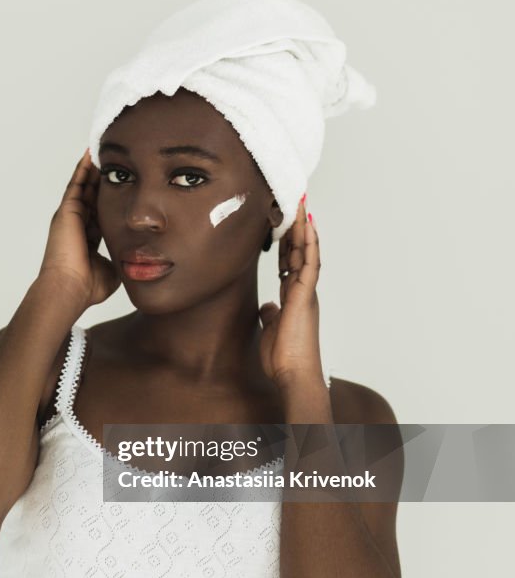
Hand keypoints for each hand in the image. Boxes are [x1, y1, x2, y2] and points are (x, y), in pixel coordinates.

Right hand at [37, 148, 121, 307]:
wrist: (70, 288)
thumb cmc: (88, 286)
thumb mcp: (112, 269)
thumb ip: (120, 258)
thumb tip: (132, 256)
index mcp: (88, 239)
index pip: (100, 214)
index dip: (110, 200)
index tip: (122, 188)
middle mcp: (77, 225)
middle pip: (91, 196)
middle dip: (100, 180)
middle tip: (112, 161)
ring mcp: (70, 217)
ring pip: (83, 186)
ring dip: (91, 169)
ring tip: (101, 150)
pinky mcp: (66, 211)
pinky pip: (76, 184)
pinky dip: (82, 168)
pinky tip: (90, 154)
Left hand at [258, 197, 324, 388]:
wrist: (294, 373)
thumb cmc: (284, 358)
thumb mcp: (270, 330)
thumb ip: (271, 315)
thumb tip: (268, 306)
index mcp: (294, 297)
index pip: (289, 263)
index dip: (287, 243)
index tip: (284, 225)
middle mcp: (302, 290)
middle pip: (299, 252)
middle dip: (296, 228)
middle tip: (295, 203)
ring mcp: (306, 291)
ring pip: (306, 252)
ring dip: (304, 228)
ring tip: (301, 204)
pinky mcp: (306, 295)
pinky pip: (309, 263)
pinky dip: (309, 243)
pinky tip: (307, 225)